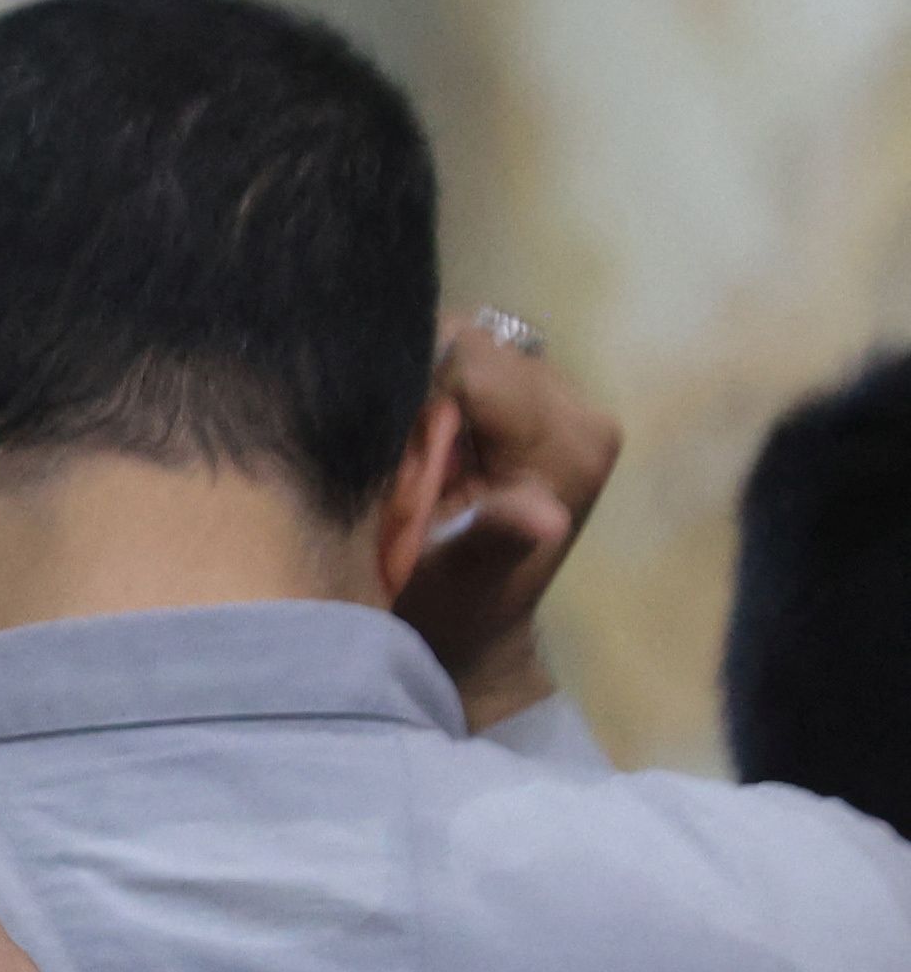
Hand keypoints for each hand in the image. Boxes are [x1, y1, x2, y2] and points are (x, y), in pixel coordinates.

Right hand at [395, 309, 621, 731]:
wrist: (474, 628)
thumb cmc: (453, 608)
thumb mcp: (464, 578)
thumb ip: (494, 535)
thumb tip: (543, 520)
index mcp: (570, 447)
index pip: (470, 358)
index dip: (409, 387)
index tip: (389, 444)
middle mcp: (582, 412)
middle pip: (471, 343)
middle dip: (419, 384)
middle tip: (399, 453)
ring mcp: (565, 400)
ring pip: (468, 346)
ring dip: (425, 386)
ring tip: (412, 448)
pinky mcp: (543, 400)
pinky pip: (473, 362)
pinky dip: (437, 389)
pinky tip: (428, 437)